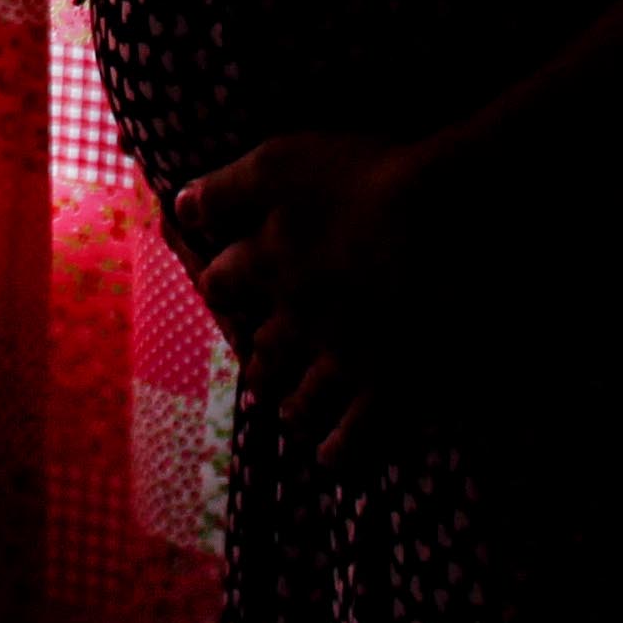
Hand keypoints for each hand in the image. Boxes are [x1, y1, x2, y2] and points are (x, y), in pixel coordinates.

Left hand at [169, 132, 460, 474]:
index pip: (224, 279)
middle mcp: (297, 315)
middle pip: (264, 347)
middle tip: (254, 372)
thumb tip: (180, 208)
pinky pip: (355, 433)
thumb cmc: (361, 177)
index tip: (218, 286)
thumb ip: (226, 188)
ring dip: (292, 405)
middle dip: (257, 359)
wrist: (442, 221)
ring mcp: (342, 356)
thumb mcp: (279, 163)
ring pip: (302, 394)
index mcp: (269, 259)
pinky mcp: (388, 384)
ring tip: (287, 413)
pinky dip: (338, 450)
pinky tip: (328, 459)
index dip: (219, 281)